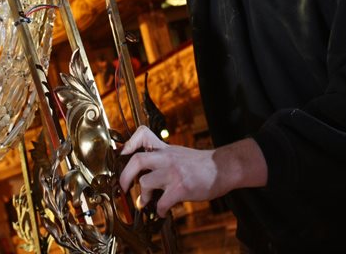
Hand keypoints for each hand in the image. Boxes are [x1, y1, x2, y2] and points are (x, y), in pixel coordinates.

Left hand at [119, 126, 268, 216]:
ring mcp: (174, 172)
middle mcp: (167, 158)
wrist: (224, 167)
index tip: (122, 154)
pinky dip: (159, 210)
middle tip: (123, 187)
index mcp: (166, 149)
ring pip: (146, 183)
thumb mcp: (179, 154)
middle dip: (125, 176)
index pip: (142, 135)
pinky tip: (163, 212)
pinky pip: (162, 202)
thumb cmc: (202, 164)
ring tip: (146, 201)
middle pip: (137, 160)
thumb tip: (146, 176)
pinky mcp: (181, 188)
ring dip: (143, 196)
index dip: (129, 143)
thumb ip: (163, 160)